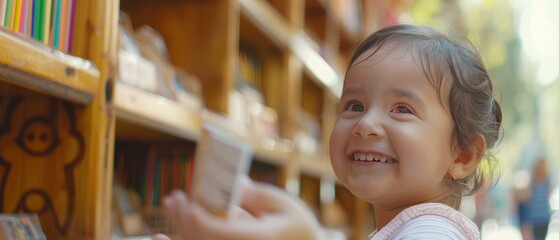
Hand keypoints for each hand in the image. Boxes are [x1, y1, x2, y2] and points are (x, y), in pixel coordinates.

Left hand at [159, 179, 319, 239]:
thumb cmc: (295, 227)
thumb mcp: (281, 205)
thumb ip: (252, 194)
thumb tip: (228, 182)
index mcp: (256, 238)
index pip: (217, 231)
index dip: (196, 218)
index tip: (185, 201)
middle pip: (203, 239)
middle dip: (184, 219)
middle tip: (174, 199)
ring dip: (181, 228)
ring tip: (173, 206)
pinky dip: (184, 238)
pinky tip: (161, 237)